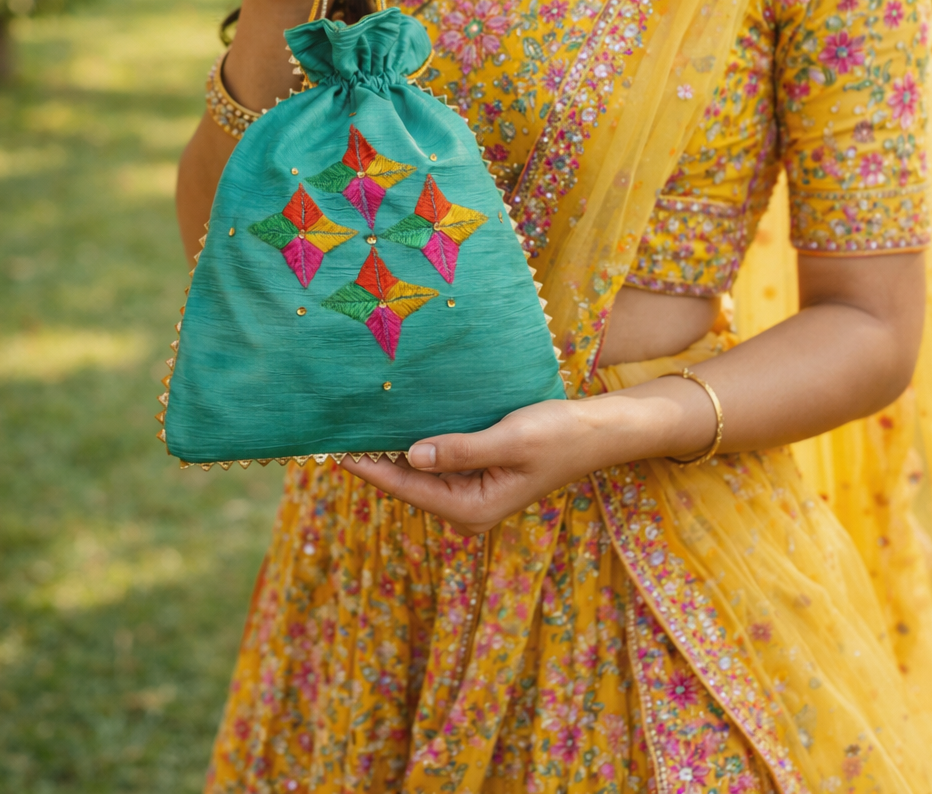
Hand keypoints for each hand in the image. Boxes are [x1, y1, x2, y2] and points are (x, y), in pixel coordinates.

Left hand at [342, 392, 688, 534]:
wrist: (597, 431)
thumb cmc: (558, 434)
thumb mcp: (510, 439)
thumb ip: (461, 450)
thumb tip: (412, 455)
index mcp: (473, 508)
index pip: (408, 486)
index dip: (370, 466)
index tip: (334, 448)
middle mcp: (467, 508)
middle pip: (408, 482)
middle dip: (375, 457)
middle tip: (336, 429)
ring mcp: (472, 493)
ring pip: (420, 471)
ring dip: (393, 448)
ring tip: (356, 424)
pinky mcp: (478, 474)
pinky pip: (436, 461)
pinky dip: (416, 443)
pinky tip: (397, 422)